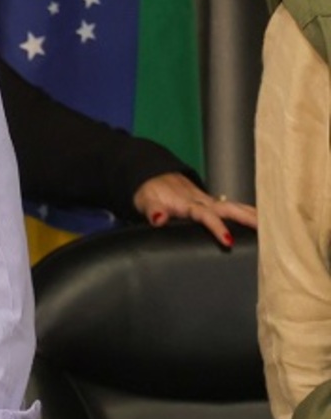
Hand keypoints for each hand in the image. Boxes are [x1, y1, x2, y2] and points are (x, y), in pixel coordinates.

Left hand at [132, 173, 257, 246]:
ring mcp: (208, 201)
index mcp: (188, 203)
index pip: (206, 216)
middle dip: (248, 218)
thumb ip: (152, 210)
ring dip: (253, 215)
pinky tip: (261, 220)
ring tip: (274, 226)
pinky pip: (232, 207)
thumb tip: (159, 219)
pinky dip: (248, 212)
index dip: (217, 227)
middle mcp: (202, 201)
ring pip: (235, 206)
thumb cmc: (150, 192)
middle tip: (267, 230)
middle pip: (229, 208)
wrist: (153, 177)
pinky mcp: (211, 203)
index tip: (228, 240)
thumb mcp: (145, 201)